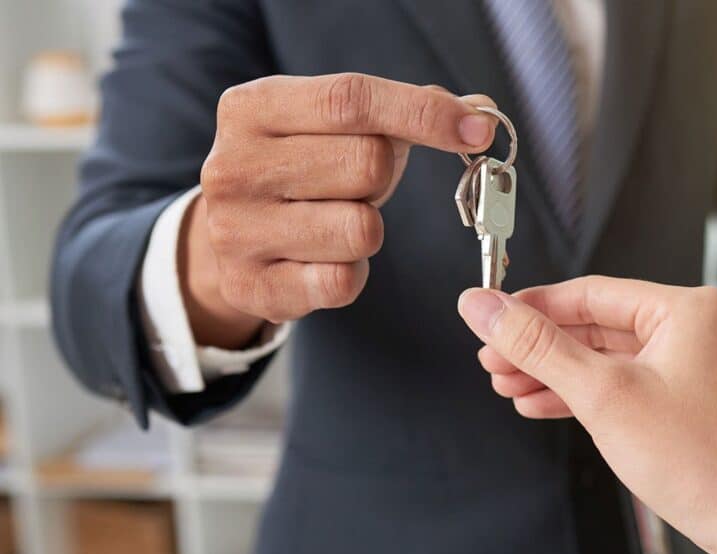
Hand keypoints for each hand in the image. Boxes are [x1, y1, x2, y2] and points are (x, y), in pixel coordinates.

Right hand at [184, 74, 497, 347]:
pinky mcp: (251, 287)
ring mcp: (235, 230)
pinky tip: (326, 260)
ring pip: (361, 229)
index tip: (477, 131)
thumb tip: (481, 112)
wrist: (230, 238)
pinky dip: (352, 274)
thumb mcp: (338, 128)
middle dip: (384, 177)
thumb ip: (407, 113)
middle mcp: (232, 165)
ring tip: (337, 221)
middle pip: (365, 163)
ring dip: (369, 228)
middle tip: (361, 184)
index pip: (351, 99)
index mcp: (253, 107)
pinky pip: (342, 282)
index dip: (423, 113)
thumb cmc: (303, 171)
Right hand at [457, 276, 716, 553]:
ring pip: (605, 356)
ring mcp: (694, 363)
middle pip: (594, 325)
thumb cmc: (702, 462)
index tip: (491, 314)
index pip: (589, 293)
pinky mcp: (687, 396)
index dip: (532, 306)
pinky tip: (543, 402)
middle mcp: (696, 328)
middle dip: (538, 347)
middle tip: (493, 357)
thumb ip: (537, 347)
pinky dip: (583, 393)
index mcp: (687, 309)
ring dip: (555, 372)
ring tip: (509, 383)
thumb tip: (486, 308)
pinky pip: (624, 381)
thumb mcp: (601, 395)